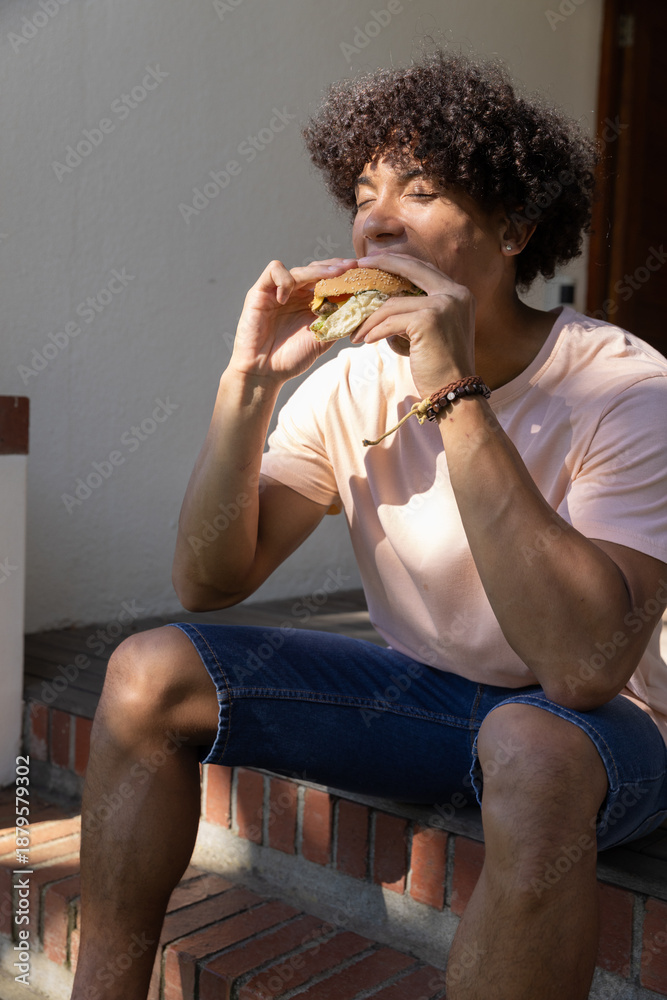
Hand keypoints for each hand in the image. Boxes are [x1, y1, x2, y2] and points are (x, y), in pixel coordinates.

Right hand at [230, 257, 357, 384]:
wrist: (264, 372)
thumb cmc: (291, 358)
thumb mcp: (322, 339)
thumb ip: (339, 323)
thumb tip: (363, 309)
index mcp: (311, 303)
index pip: (329, 280)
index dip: (344, 276)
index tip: (361, 275)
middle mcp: (296, 293)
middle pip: (317, 269)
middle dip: (335, 267)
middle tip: (352, 267)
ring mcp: (278, 291)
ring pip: (300, 269)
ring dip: (317, 270)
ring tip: (333, 275)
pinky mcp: (260, 291)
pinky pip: (274, 271)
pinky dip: (283, 280)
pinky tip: (286, 297)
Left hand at [351, 252, 475, 396]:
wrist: (455, 392)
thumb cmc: (442, 367)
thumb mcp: (435, 331)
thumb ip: (421, 310)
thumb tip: (389, 300)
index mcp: (459, 293)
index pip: (423, 268)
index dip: (398, 262)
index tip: (374, 261)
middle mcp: (455, 294)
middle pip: (410, 269)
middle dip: (381, 265)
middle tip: (358, 269)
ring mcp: (443, 305)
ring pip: (393, 304)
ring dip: (370, 319)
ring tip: (357, 332)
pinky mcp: (428, 320)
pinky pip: (390, 322)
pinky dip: (375, 332)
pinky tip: (365, 341)